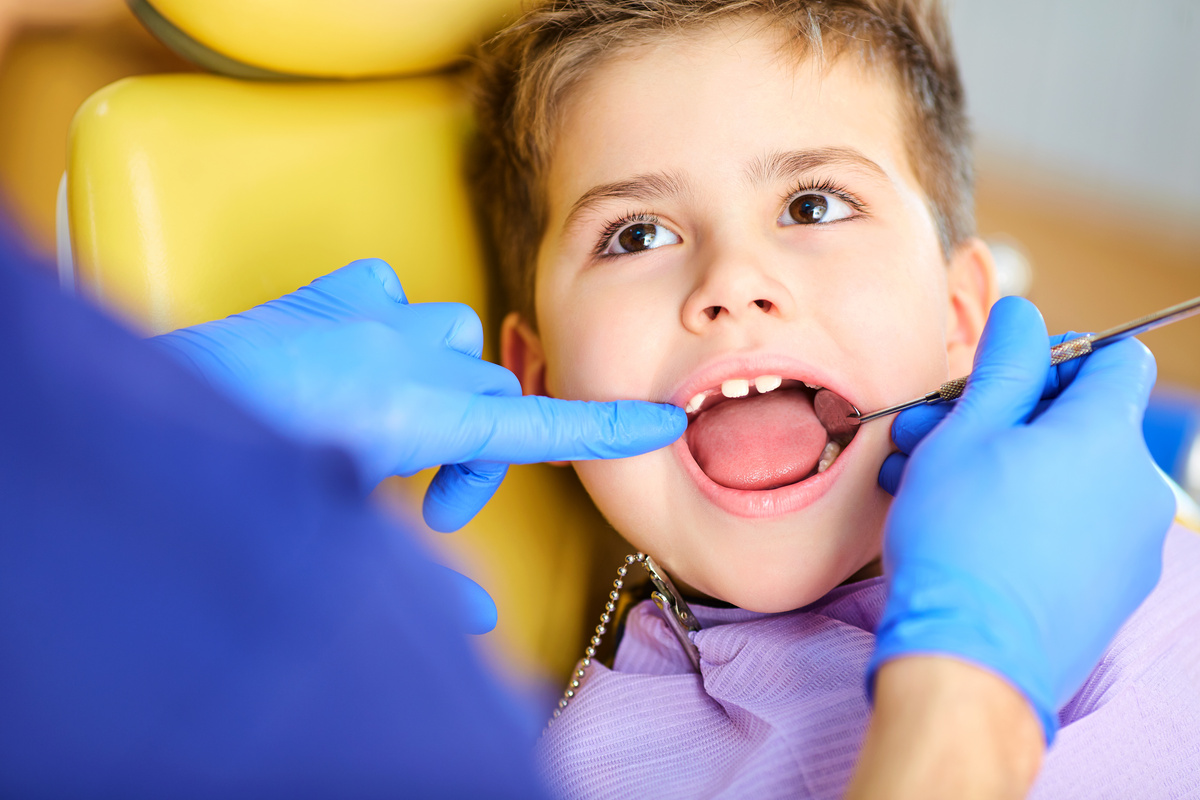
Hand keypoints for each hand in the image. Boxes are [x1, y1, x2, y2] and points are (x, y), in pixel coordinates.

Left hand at [153, 259, 685, 531]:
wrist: (171, 408)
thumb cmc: (256, 464)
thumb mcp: (350, 530)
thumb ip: (423, 579)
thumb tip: (478, 624)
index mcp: (425, 415)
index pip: (536, 426)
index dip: (604, 429)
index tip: (661, 422)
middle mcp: (411, 355)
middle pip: (497, 393)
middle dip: (482, 452)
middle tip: (437, 508)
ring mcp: (371, 317)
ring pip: (456, 333)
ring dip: (449, 380)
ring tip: (401, 429)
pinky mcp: (333, 296)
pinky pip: (392, 293)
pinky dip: (394, 321)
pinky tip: (364, 350)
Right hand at [869, 296, 1174, 740]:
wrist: (970, 659)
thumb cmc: (959, 539)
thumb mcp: (966, 433)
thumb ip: (1004, 366)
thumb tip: (1026, 315)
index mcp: (1107, 434)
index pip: (1116, 358)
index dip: (1055, 356)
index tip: (1001, 378)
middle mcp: (1137, 486)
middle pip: (1082, 421)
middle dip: (1004, 416)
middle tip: (932, 429)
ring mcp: (1133, 543)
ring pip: (1069, 476)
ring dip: (1002, 465)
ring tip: (924, 481)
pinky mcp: (1114, 588)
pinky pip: (1075, 526)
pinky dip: (1027, 513)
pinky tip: (962, 526)